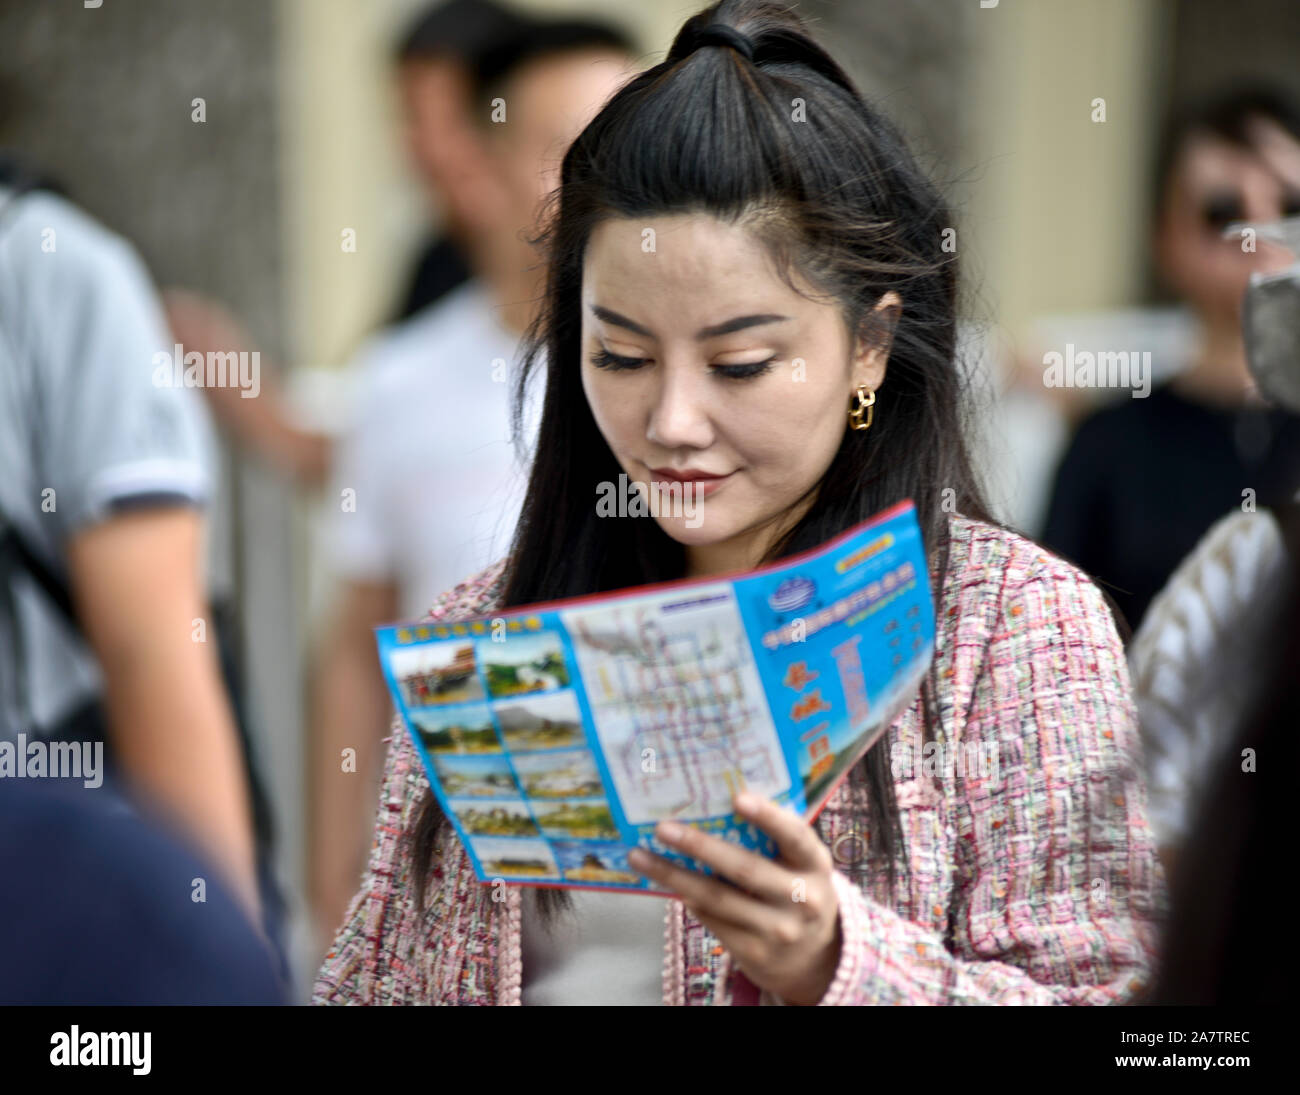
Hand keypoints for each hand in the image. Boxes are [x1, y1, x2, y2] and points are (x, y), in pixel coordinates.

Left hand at [628, 791, 841, 1005]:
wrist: (816, 959)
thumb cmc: (798, 892)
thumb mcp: (802, 866)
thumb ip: (776, 840)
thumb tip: (716, 806)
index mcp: (816, 865)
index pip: (795, 837)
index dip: (769, 817)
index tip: (738, 797)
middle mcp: (802, 899)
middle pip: (745, 869)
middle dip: (700, 846)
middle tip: (663, 828)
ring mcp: (778, 930)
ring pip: (717, 898)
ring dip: (674, 876)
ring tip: (640, 856)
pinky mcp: (754, 953)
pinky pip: (712, 919)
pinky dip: (687, 897)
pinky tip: (666, 882)